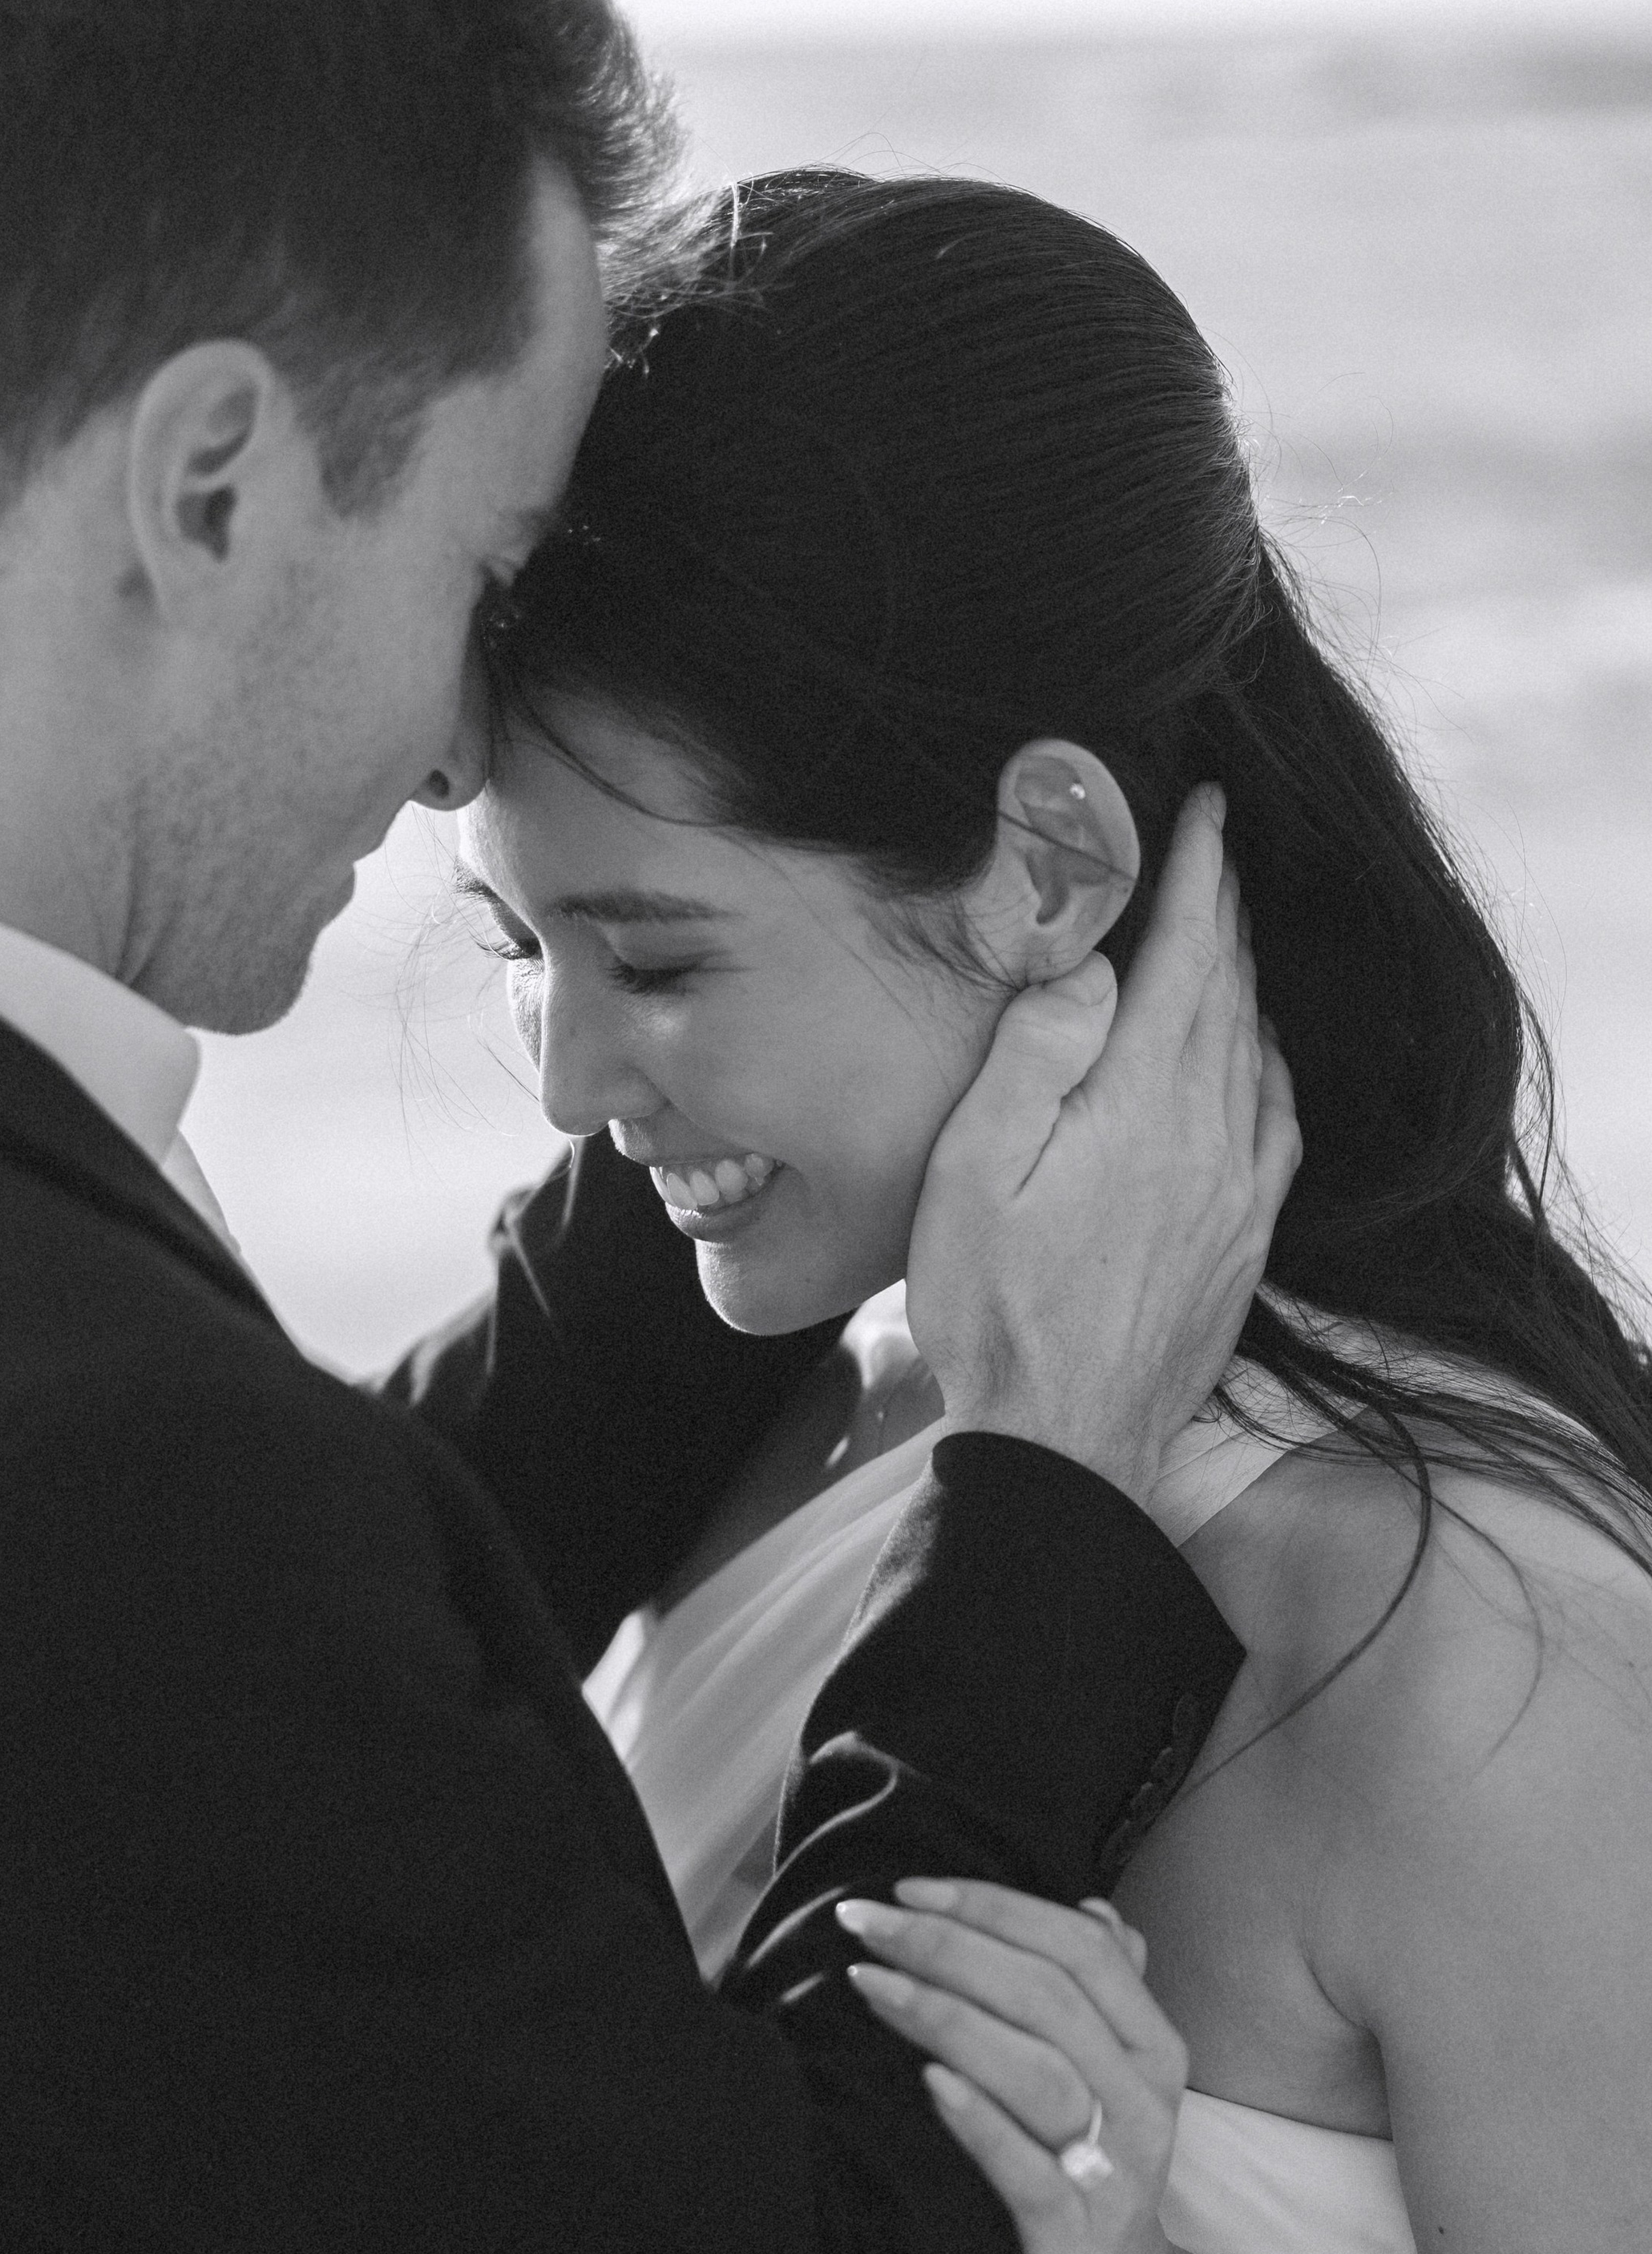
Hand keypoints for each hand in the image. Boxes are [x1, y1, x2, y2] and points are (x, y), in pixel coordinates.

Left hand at [836, 1879, 1188, 2253]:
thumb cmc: (1087, 2178)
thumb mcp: (1112, 2083)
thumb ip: (1104, 1995)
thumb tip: (1093, 1907)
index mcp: (1151, 2050)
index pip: (1082, 1947)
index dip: (994, 1905)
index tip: (907, 1888)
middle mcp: (1141, 2104)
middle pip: (1050, 1996)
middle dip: (950, 1945)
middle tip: (865, 1923)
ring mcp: (1111, 2177)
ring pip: (1040, 2071)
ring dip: (948, 2016)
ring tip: (869, 1983)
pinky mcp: (1071, 2246)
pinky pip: (1029, 2173)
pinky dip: (979, 2120)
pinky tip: (927, 2082)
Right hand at [905, 785, 1299, 1500]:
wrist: (1065, 1444)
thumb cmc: (993, 1309)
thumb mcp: (975, 1173)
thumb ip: (1034, 1056)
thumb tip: (1091, 962)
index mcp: (1143, 1104)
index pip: (1186, 956)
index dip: (1198, 873)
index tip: (1208, 808)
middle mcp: (1210, 1136)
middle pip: (1230, 992)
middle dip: (1222, 911)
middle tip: (1214, 850)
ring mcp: (1237, 1191)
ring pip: (1255, 1050)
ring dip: (1243, 978)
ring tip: (1226, 930)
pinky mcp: (1243, 1239)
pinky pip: (1278, 1122)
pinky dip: (1269, 1064)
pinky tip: (1257, 1056)